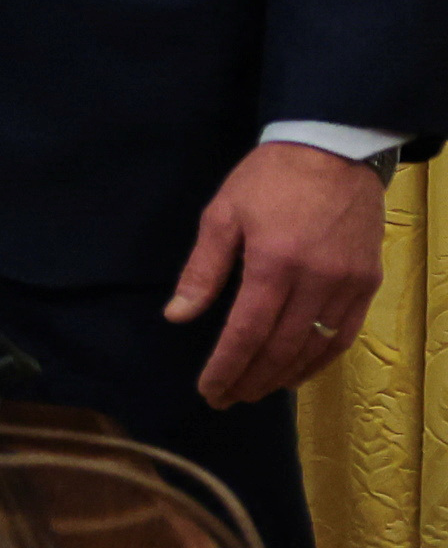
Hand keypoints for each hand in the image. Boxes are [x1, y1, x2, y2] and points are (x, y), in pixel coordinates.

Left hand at [171, 139, 390, 408]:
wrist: (334, 150)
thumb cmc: (269, 179)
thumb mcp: (223, 215)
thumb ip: (202, 270)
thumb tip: (178, 316)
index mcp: (274, 264)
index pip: (247, 333)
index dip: (227, 367)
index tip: (210, 390)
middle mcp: (316, 280)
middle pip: (282, 348)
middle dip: (251, 379)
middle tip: (227, 398)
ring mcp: (348, 283)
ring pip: (316, 347)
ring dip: (284, 376)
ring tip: (256, 389)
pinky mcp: (369, 281)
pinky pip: (346, 333)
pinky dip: (321, 359)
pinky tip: (298, 370)